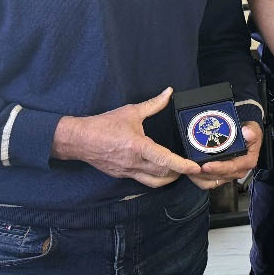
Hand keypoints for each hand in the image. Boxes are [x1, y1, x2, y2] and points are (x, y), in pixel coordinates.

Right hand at [51, 88, 200, 187]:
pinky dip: (156, 178)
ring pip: (154, 182)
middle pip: (164, 174)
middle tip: (191, 167)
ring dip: (169, 179)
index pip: (165, 160)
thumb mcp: (131, 111)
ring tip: (179, 171)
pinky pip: (143, 181)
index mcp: (138, 147)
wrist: (78, 140)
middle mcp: (134, 163)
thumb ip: (153, 104)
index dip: (182, 166)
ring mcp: (128, 172)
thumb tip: (169, 92)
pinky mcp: (122, 175)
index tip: (195, 168)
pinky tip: (161, 172)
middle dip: (180, 172)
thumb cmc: (104, 125)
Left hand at [190, 120, 261, 189]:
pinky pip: (210, 182)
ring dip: (201, 177)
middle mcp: (240, 170)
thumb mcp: (253, 128)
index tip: (206, 165)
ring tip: (189, 170)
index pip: (232, 167)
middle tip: (192, 168)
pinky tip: (192, 173)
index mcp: (248, 161)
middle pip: (221, 176)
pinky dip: (200, 179)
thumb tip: (247, 132)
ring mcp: (230, 174)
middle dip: (206, 174)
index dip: (218, 168)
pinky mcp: (223, 176)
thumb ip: (252, 131)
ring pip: (214, 181)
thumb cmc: (249, 133)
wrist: (247, 136)